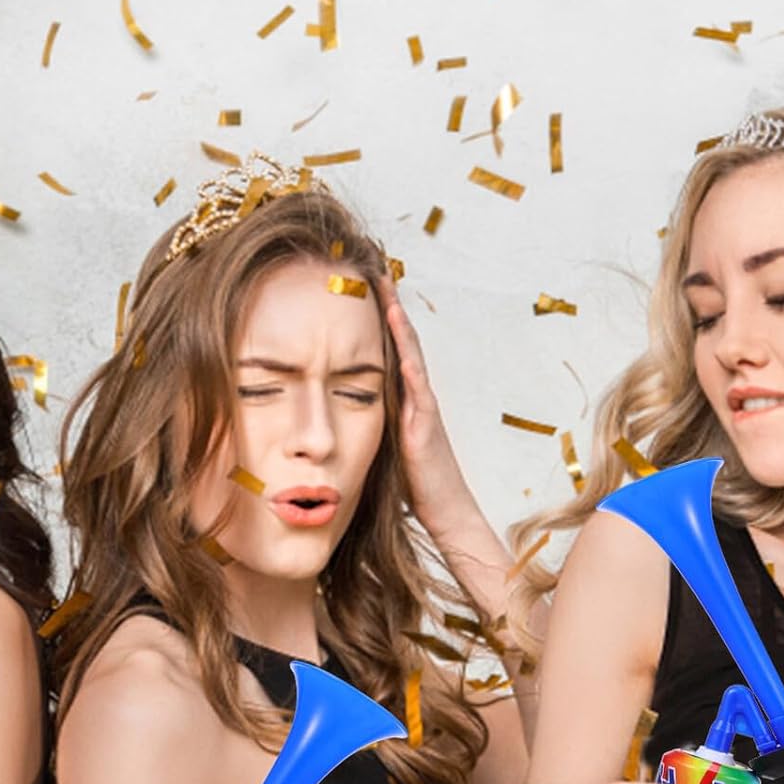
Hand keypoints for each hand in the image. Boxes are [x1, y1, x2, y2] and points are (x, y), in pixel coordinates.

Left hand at [379, 273, 467, 540]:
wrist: (446, 512)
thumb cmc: (416, 484)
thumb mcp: (384, 443)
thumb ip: (369, 420)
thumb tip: (337, 410)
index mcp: (403, 399)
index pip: (389, 349)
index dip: (376, 318)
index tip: (358, 288)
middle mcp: (416, 397)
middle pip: (402, 342)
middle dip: (389, 307)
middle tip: (374, 271)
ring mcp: (424, 410)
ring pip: (412, 358)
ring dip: (400, 326)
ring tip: (387, 294)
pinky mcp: (426, 428)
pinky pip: (419, 391)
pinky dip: (411, 366)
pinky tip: (403, 346)